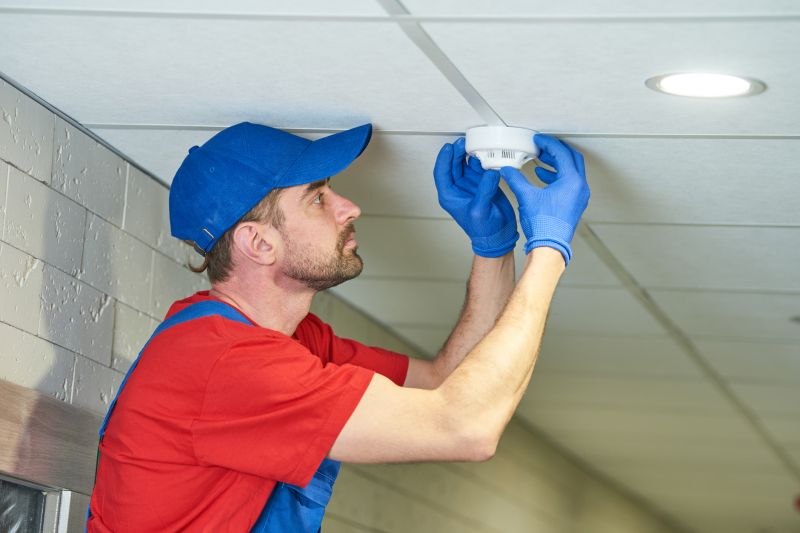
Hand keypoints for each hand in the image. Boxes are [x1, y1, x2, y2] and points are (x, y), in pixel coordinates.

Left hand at [433, 137, 518, 256]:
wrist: (499, 235)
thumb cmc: (484, 230)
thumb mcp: (480, 210)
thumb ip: (484, 190)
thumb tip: (489, 172)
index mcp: (450, 196)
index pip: (442, 173)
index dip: (444, 158)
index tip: (449, 147)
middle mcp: (458, 189)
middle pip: (453, 165)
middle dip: (456, 152)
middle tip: (463, 142)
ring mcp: (470, 185)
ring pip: (465, 164)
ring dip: (468, 154)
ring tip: (474, 144)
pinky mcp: (483, 184)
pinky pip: (480, 167)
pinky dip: (482, 160)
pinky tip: (485, 154)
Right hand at [499, 134, 589, 264]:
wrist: (550, 247)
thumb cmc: (544, 225)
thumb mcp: (526, 196)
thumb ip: (515, 179)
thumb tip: (507, 170)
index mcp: (572, 181)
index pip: (562, 153)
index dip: (548, 144)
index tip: (539, 140)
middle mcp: (579, 187)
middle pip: (571, 159)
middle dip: (556, 151)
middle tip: (543, 146)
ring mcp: (579, 196)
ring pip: (571, 171)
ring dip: (556, 164)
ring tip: (541, 160)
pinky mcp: (574, 204)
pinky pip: (569, 183)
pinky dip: (557, 176)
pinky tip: (542, 178)